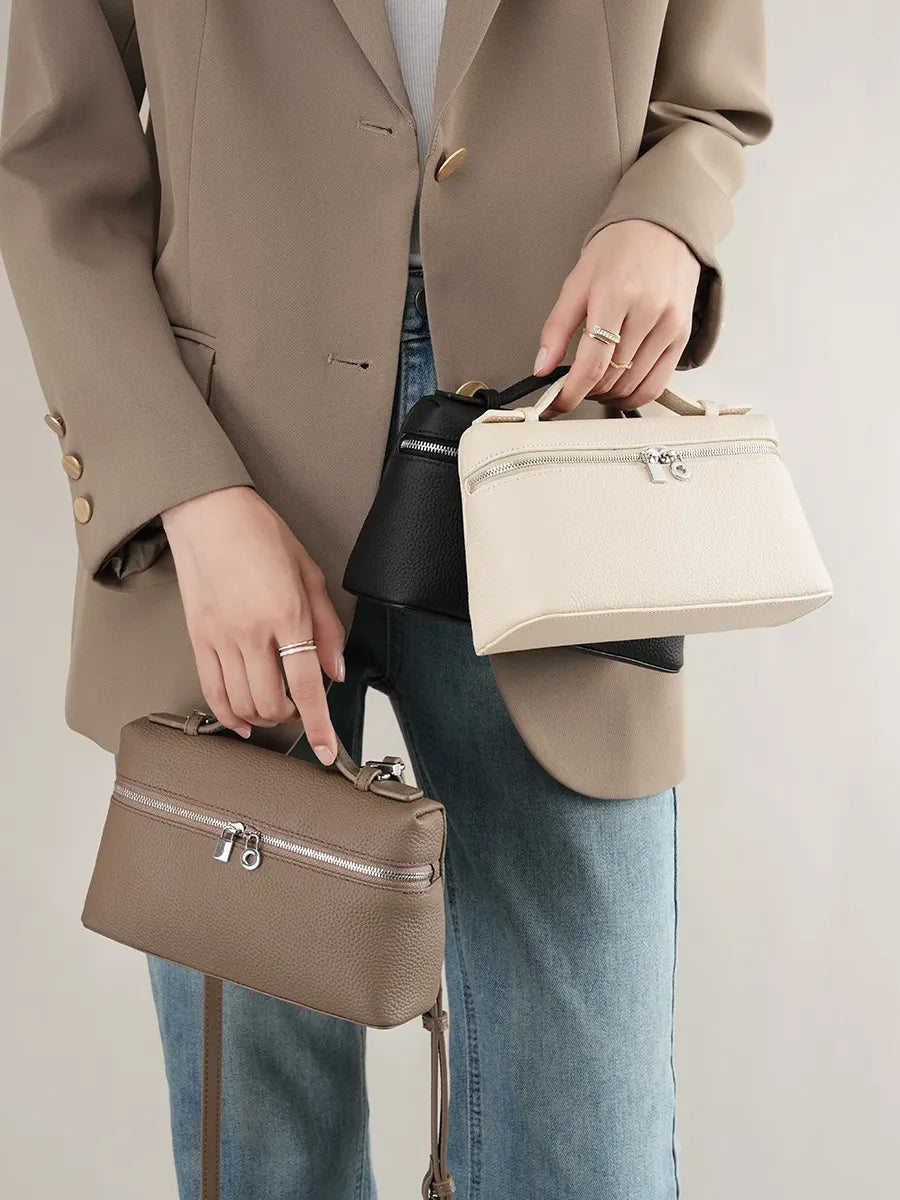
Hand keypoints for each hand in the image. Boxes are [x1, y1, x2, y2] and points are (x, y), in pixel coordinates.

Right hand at [161, 486, 344, 763]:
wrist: (209, 514)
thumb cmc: (261, 535)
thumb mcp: (311, 574)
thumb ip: (328, 628)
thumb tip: (336, 671)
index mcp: (287, 614)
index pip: (306, 686)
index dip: (319, 725)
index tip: (327, 750)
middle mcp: (252, 631)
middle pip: (271, 702)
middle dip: (290, 717)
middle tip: (299, 707)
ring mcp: (220, 637)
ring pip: (242, 703)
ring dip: (262, 717)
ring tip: (274, 707)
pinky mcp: (197, 638)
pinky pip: (211, 691)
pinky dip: (228, 714)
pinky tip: (241, 719)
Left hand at [534, 219, 701, 413]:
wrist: (663, 227)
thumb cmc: (620, 249)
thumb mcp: (577, 282)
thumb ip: (556, 328)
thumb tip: (541, 368)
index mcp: (617, 296)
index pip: (593, 364)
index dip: (571, 393)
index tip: (555, 405)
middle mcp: (649, 312)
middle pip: (612, 379)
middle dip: (585, 391)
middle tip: (570, 385)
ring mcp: (670, 326)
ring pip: (633, 386)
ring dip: (607, 395)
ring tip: (593, 382)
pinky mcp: (682, 336)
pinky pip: (657, 384)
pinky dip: (633, 394)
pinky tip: (618, 386)